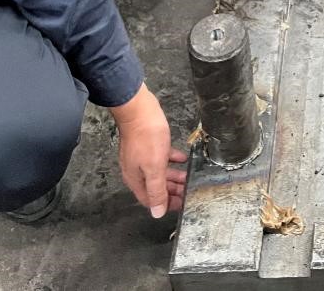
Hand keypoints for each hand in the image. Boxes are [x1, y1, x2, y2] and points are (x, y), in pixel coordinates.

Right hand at [110, 84, 187, 216]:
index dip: (165, 204)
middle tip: (188, 191)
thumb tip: (157, 213)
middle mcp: (136, 171)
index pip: (150, 200)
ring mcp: (141, 157)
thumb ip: (157, 190)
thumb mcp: (154, 167)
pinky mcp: (148, 145)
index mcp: (135, 180)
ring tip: (188, 176)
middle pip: (155, 187)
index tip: (181, 205)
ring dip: (173, 175)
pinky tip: (182, 158)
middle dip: (172, 190)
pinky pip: (161, 157)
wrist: (139, 110)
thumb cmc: (146, 137)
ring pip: (159, 172)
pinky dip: (172, 160)